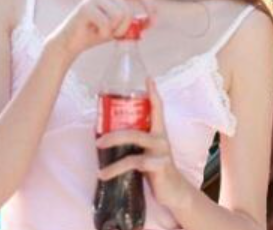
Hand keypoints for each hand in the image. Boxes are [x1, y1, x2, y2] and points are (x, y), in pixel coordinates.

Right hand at [45, 0, 157, 59]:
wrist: (71, 41)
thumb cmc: (96, 31)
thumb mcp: (120, 26)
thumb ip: (135, 22)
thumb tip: (150, 21)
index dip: (151, 7)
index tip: (154, 23)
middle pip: (129, 11)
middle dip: (125, 28)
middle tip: (115, 34)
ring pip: (120, 17)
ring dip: (114, 31)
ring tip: (103, 31)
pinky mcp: (85, 7)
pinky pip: (107, 24)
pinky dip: (104, 34)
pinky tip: (94, 32)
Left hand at [96, 78, 191, 211]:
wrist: (175, 193)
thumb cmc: (156, 170)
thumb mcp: (146, 153)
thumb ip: (134, 144)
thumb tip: (105, 138)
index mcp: (159, 133)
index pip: (158, 108)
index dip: (154, 93)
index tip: (148, 78)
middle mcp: (161, 139)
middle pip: (137, 127)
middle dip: (115, 133)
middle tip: (97, 139)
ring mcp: (161, 152)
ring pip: (135, 143)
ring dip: (113, 150)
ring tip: (98, 158)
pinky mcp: (160, 165)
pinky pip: (135, 163)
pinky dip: (115, 169)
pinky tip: (103, 174)